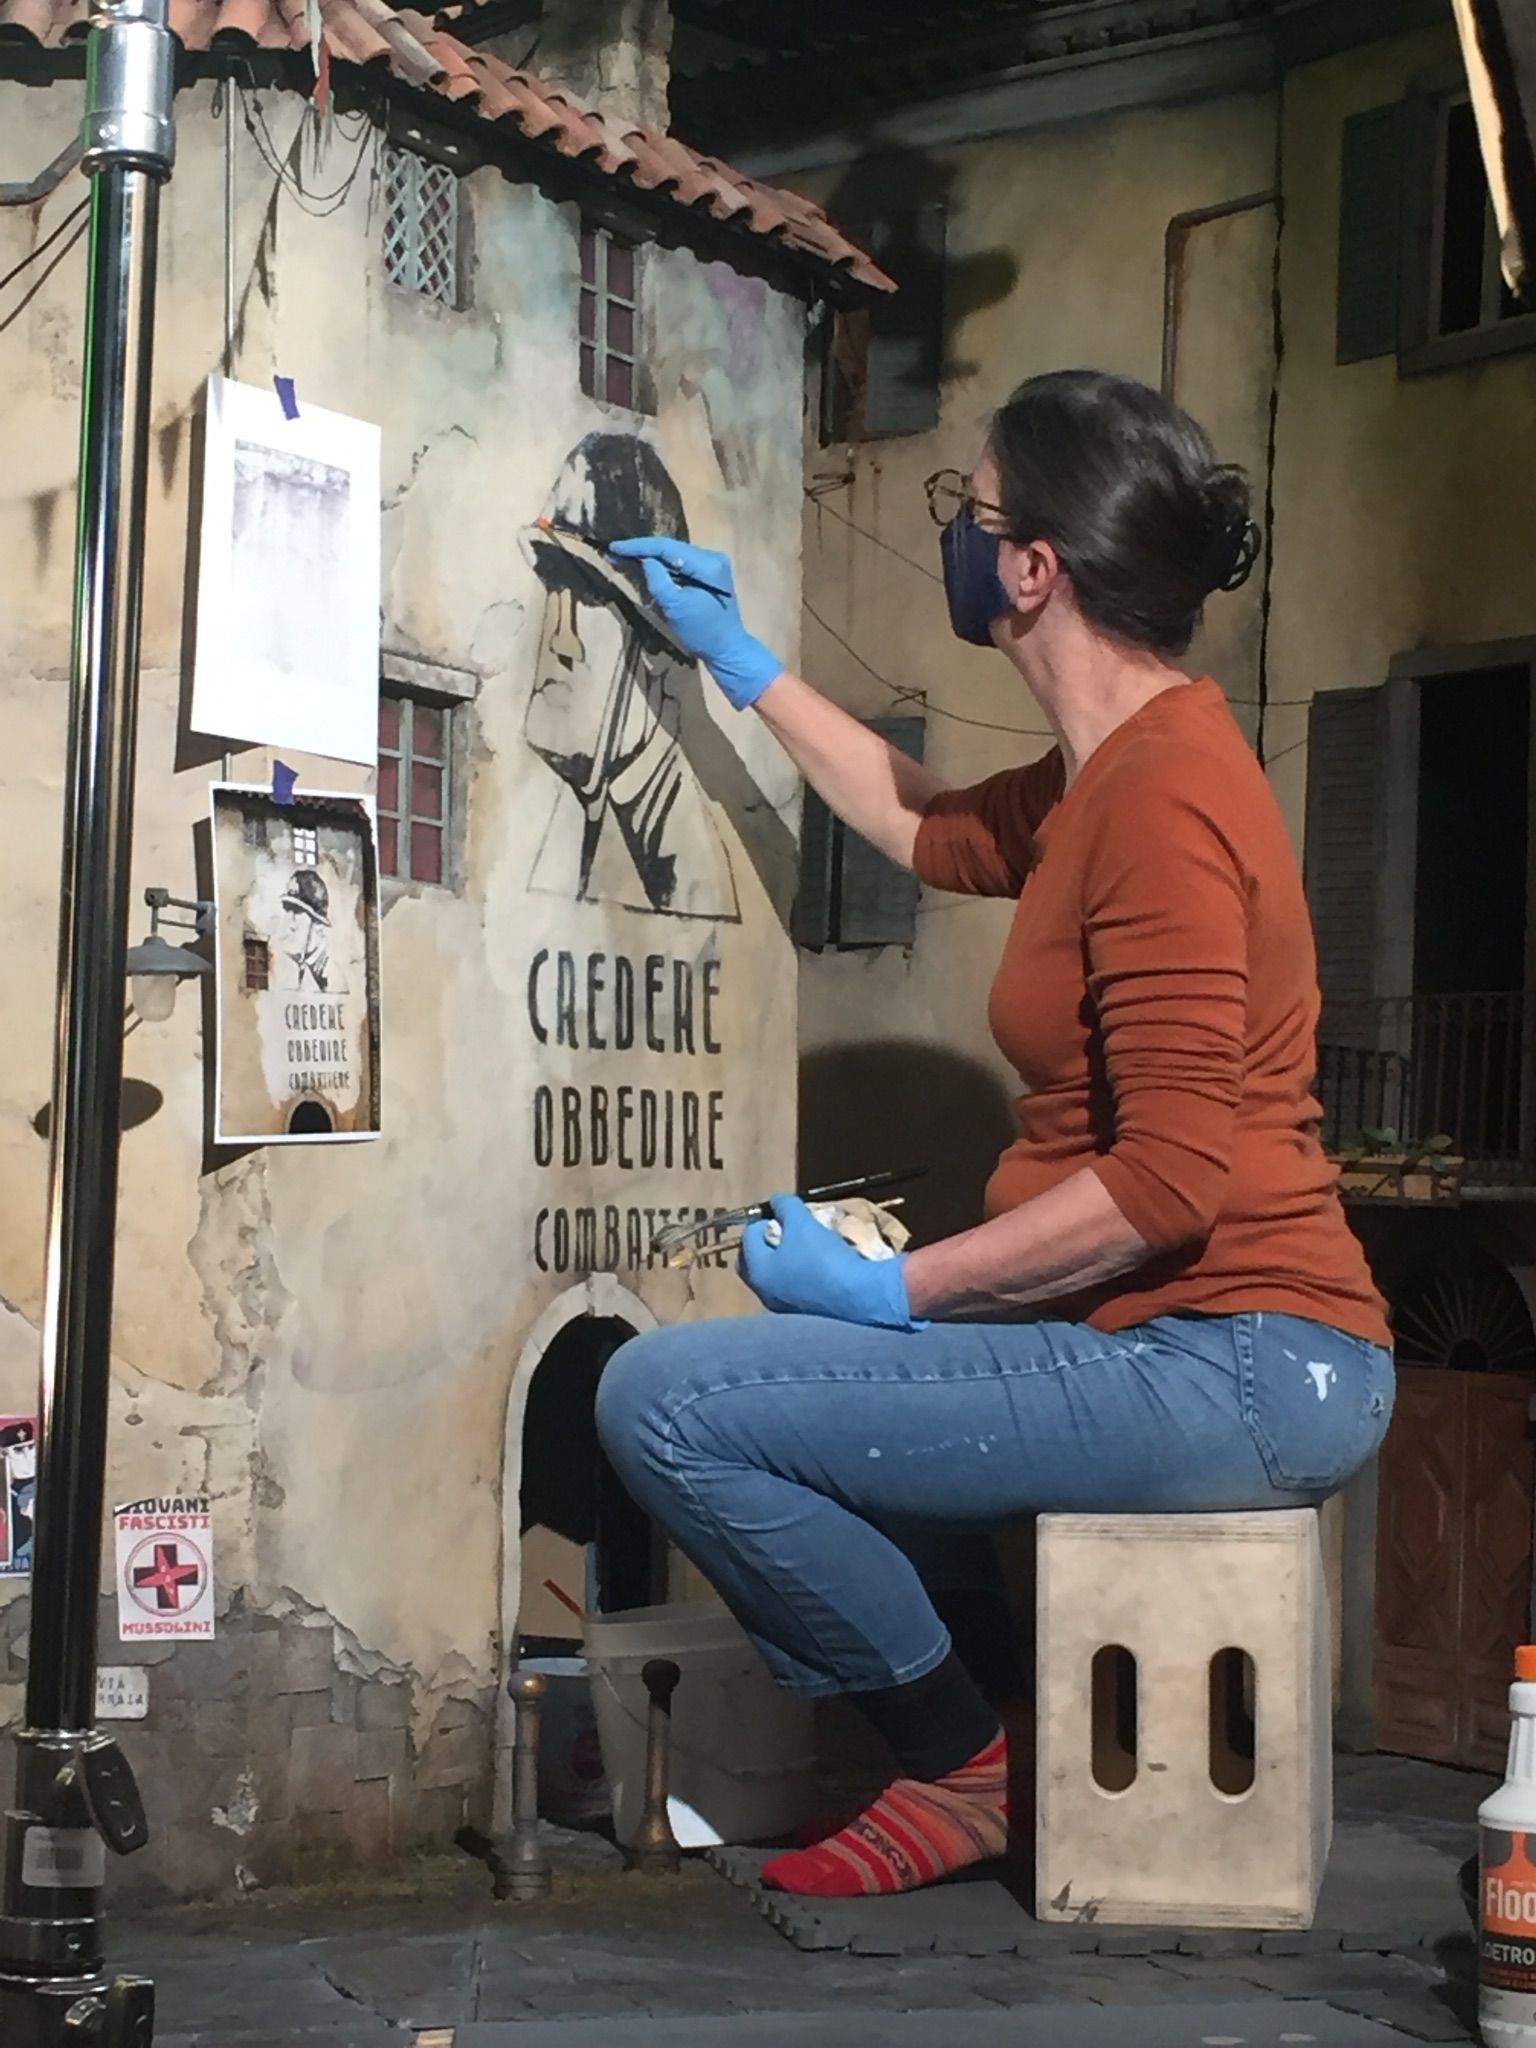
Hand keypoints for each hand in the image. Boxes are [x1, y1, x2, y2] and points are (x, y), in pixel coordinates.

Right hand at [610, 537, 784, 709]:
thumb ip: (658, 580)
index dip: (639, 547)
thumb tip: (645, 560)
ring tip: (626, 556)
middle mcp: (713, 557)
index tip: (615, 547)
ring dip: (652, 556)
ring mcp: (713, 563)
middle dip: (643, 550)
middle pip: (671, 547)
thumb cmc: (702, 633)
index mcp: (708, 564)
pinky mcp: (710, 572)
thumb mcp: (676, 608)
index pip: (667, 547)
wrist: (727, 649)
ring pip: (675, 554)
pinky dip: (663, 565)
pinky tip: (646, 565)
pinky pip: (681, 562)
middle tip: (616, 552)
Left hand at [739, 1196, 925, 1330]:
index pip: (749, 1236)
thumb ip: (786, 1207)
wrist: (859, 1298)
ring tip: (805, 1249)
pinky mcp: (804, 1317)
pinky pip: (795, 1291)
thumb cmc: (824, 1259)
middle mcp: (765, 1293)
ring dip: (785, 1261)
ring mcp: (784, 1308)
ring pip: (776, 1278)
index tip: (783, 1214)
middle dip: (768, 1243)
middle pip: (757, 1261)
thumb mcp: (803, 1224)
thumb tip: (777, 1199)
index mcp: (758, 1270)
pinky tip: (819, 1270)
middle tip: (787, 1232)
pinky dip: (801, 1277)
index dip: (765, 1219)